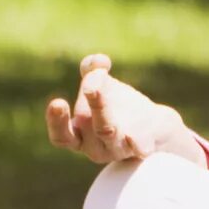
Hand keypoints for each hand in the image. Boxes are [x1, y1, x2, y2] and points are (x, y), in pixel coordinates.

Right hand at [43, 53, 187, 164]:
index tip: (57, 102)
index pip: (62, 137)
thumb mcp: (101, 86)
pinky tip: (137, 137)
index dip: (57, 122)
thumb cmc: (116, 106)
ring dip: (104, 110)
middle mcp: (97, 148)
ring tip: (100, 88)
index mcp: (80, 136)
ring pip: (108, 132)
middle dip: (91, 104)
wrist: (151, 125)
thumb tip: (96, 61)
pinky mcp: (143, 146)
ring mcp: (119, 148)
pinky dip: (138, 141)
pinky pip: (140, 145)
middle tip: (90, 86)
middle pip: (88, 128)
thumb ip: (92, 70)